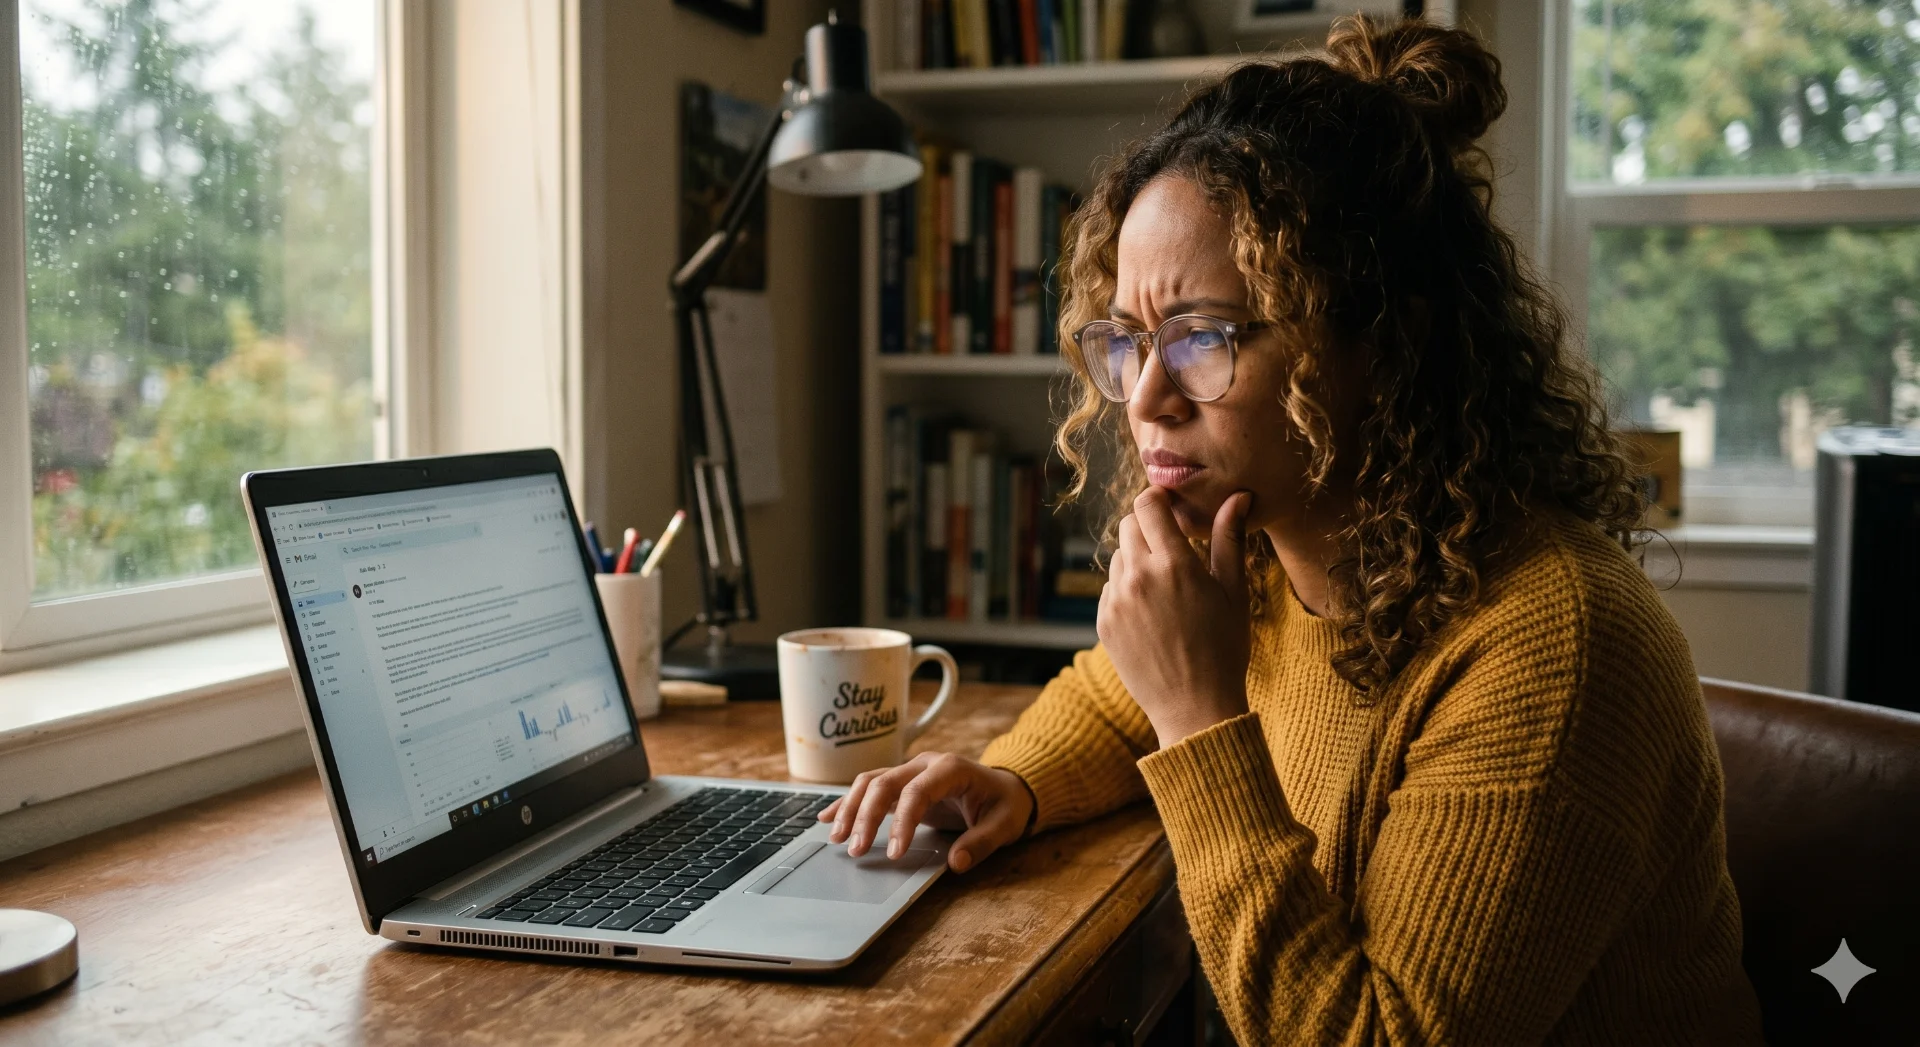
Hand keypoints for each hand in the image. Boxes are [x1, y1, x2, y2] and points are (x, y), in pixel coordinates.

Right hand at [817, 752, 1035, 872]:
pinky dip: (848, 802)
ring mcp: (911, 770)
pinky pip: (870, 787)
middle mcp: (925, 764)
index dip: (901, 822)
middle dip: (865, 816)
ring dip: (851, 809)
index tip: (894, 854)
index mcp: (950, 769)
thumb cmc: (1005, 805)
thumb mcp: (1004, 825)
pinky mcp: (903, 783)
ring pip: (871, 782)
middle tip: (855, 851)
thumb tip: (956, 863)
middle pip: (884, 783)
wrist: (1007, 788)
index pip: (916, 792)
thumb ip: (981, 843)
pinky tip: (827, 818)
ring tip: (837, 839)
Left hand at [1098, 488, 1253, 747]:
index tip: (1171, 508)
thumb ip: (1229, 539)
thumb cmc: (1223, 648)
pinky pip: (1110, 588)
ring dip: (1138, 560)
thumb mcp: (1234, 591)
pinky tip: (1153, 614)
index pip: (1147, 504)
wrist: (1194, 707)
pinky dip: (1127, 590)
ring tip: (1167, 590)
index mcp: (1174, 564)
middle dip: (1148, 528)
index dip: (1158, 500)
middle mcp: (1138, 577)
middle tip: (1173, 549)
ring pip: (1118, 557)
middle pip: (1128, 525)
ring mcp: (1116, 601)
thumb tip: (1239, 496)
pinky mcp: (1103, 622)